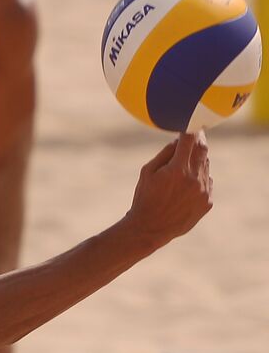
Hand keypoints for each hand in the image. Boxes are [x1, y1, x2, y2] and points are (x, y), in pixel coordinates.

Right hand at [126, 131, 212, 247]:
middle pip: (202, 150)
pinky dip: (199, 179)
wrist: (150, 229)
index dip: (191, 129)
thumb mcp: (147, 172)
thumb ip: (165, 153)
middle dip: (199, 140)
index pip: (189, 140)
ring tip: (182, 171)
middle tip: (196, 135)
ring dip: (197, 162)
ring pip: (206, 166)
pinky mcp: (207, 202)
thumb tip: (179, 140)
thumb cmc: (144, 198)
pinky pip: (207, 183)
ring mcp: (203, 192)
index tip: (191, 124)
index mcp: (177, 169)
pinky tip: (185, 188)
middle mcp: (194, 179)